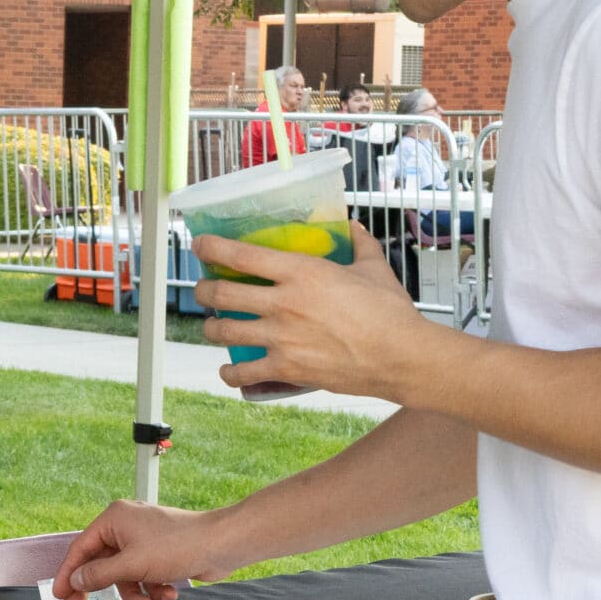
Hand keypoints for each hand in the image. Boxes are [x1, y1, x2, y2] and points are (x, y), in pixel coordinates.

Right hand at [51, 500, 239, 599]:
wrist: (220, 545)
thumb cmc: (179, 545)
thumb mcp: (131, 565)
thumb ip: (99, 575)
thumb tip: (76, 580)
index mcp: (114, 519)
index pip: (81, 549)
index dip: (68, 574)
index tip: (60, 595)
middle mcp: (126, 526)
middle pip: (101, 564)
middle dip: (101, 588)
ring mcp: (144, 540)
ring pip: (125, 575)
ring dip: (135, 593)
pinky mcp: (159, 553)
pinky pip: (144, 576)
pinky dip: (152, 588)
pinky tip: (166, 592)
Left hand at [193, 225, 435, 402]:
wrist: (400, 356)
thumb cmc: (389, 312)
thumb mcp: (374, 268)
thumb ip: (359, 244)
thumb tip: (353, 227)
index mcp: (301, 272)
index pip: (242, 254)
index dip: (212, 247)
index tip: (199, 245)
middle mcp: (283, 303)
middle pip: (222, 293)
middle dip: (204, 289)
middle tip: (203, 289)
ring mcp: (281, 338)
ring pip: (224, 331)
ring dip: (211, 327)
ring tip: (213, 325)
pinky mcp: (286, 368)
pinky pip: (243, 372)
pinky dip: (230, 373)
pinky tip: (228, 370)